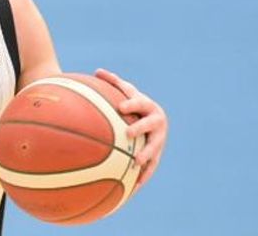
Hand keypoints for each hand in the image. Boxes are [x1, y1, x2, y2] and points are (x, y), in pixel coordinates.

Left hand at [95, 68, 166, 190]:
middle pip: (151, 125)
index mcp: (148, 106)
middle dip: (141, 128)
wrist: (151, 118)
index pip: (140, 103)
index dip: (132, 104)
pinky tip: (135, 186)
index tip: (121, 107)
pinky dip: (144, 175)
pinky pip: (152, 166)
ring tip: (136, 162)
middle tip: (128, 133)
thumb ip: (113, 82)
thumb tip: (98, 71)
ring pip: (155, 147)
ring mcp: (159, 139)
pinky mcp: (158, 154)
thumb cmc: (133, 103)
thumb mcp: (126, 92)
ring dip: (147, 154)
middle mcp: (157, 122)